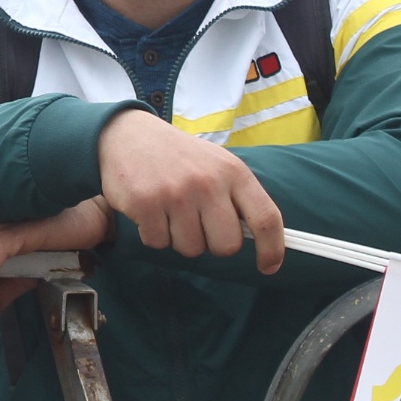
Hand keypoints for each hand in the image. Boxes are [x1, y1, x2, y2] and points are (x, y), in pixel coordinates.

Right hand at [97, 108, 284, 265]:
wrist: (129, 134)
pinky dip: (154, 234)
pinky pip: (158, 244)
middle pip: (226, 245)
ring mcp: (176, 194)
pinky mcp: (145, 204)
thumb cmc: (180, 156)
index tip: (269, 266)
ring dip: (180, 238)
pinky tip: (151, 210)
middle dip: (213, 244)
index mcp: (233, 171)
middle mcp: (208, 182)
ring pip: (191, 249)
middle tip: (199, 224)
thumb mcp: (218, 164)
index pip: (265, 218)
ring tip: (170, 212)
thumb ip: (237, 197)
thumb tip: (261, 240)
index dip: (272, 248)